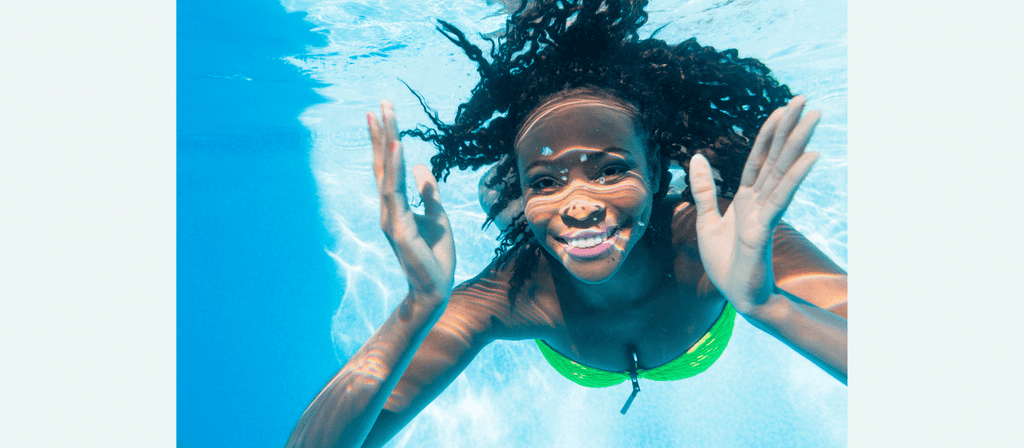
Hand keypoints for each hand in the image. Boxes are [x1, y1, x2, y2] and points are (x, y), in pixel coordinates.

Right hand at [368, 100, 455, 304]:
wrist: (435, 289)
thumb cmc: (435, 255)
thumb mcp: (438, 216)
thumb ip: (429, 193)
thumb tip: (422, 167)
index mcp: (396, 206)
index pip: (387, 167)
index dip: (384, 140)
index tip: (382, 112)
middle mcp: (388, 208)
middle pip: (383, 164)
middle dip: (382, 132)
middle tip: (382, 103)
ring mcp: (390, 217)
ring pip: (386, 173)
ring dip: (387, 142)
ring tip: (386, 115)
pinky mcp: (399, 228)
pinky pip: (396, 192)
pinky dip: (397, 168)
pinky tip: (399, 147)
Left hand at [689, 95, 819, 314]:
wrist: (737, 296)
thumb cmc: (726, 262)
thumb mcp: (707, 219)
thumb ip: (704, 189)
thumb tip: (697, 157)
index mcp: (746, 198)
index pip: (758, 158)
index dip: (769, 133)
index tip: (782, 109)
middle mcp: (760, 201)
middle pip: (775, 158)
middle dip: (790, 129)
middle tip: (807, 100)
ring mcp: (765, 213)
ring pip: (782, 171)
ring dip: (798, 144)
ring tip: (814, 118)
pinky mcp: (764, 228)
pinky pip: (780, 198)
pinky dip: (794, 177)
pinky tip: (809, 157)